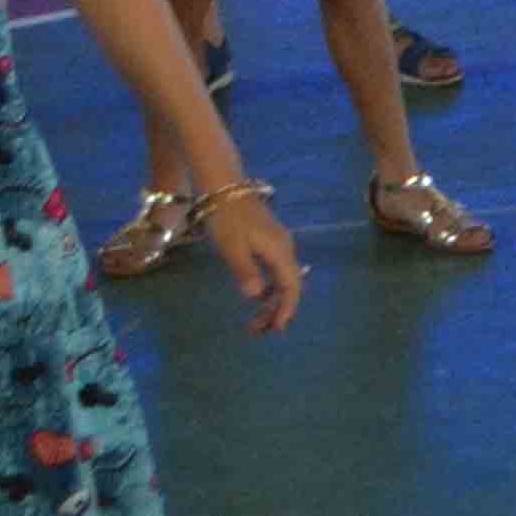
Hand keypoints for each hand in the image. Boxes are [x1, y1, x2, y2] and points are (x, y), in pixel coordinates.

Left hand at [203, 188, 302, 327]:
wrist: (224, 185)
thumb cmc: (226, 216)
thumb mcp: (231, 246)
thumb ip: (245, 272)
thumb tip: (255, 297)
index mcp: (279, 252)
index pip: (291, 287)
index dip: (285, 310)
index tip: (274, 329)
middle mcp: (285, 249)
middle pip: (289, 286)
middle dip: (277, 310)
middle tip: (259, 330)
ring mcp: (278, 243)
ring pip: (282, 279)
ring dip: (271, 301)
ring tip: (255, 319)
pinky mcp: (268, 239)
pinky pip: (276, 270)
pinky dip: (268, 287)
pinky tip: (256, 294)